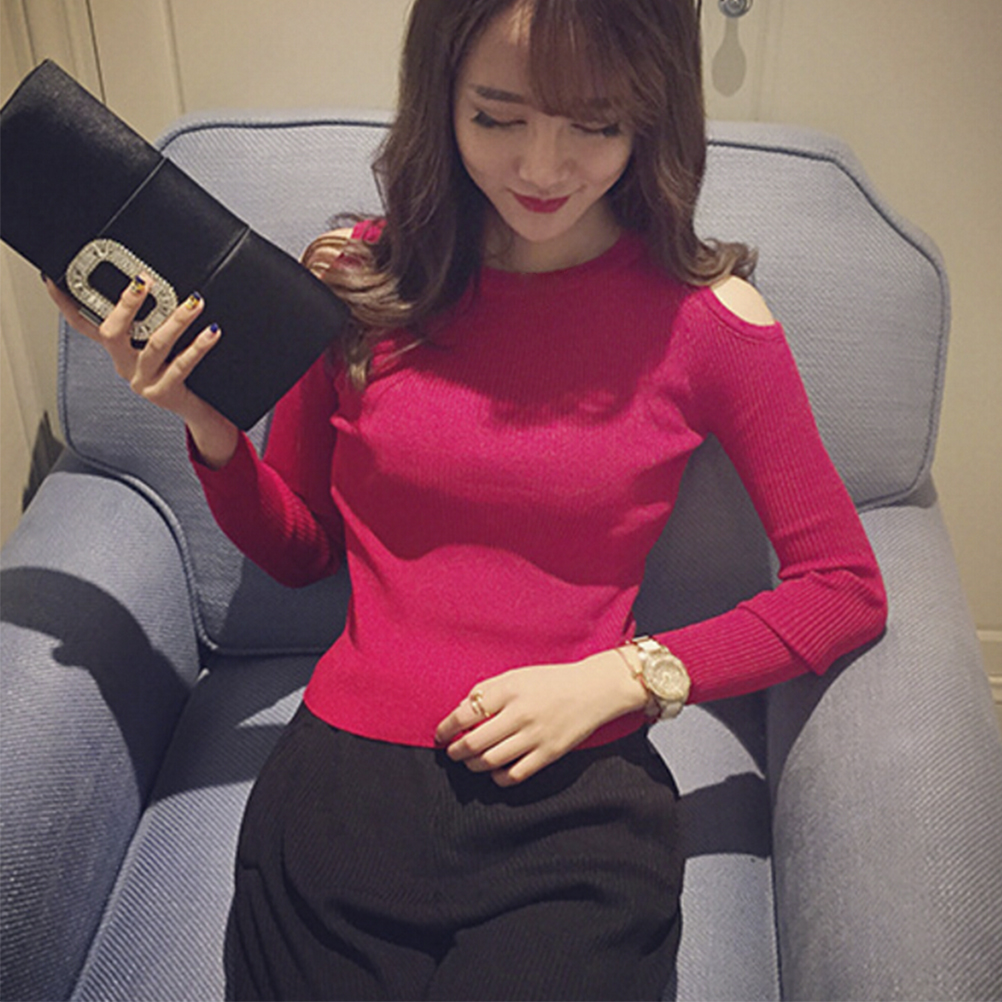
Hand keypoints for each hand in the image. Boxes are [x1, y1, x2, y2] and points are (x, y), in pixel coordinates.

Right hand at [45, 274, 237, 466]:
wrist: (200, 413)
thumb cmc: (182, 373)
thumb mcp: (160, 347)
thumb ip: (154, 321)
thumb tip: (158, 283)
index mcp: (118, 351)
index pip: (84, 325)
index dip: (66, 304)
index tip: (53, 279)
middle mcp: (124, 366)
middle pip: (112, 333)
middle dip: (126, 305)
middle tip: (143, 280)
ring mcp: (143, 381)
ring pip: (155, 345)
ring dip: (176, 320)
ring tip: (194, 301)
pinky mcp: (164, 393)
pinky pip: (182, 365)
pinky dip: (198, 346)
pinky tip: (211, 331)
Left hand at [434, 649, 649, 786]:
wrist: (593, 690)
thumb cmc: (551, 681)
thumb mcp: (517, 676)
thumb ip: (488, 690)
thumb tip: (461, 712)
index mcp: (509, 689)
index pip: (465, 713)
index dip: (446, 727)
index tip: (440, 734)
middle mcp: (520, 713)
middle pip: (474, 742)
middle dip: (456, 751)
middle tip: (452, 752)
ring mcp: (535, 736)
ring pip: (490, 761)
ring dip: (473, 765)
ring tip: (470, 762)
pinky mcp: (548, 754)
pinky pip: (514, 775)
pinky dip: (498, 777)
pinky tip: (494, 771)